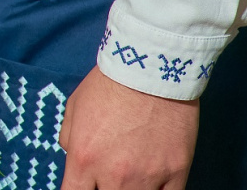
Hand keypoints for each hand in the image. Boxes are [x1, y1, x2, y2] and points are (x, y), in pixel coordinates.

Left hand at [60, 66, 196, 189]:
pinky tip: (154, 182)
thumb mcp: (74, 108)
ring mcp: (147, 176)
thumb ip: (70, 139)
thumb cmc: (108, 84)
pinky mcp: (176, 172)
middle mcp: (113, 174)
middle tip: (108, 175)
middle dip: (103, 188)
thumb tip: (73, 156)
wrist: (149, 69)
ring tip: (130, 175)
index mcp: (83, 158)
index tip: (83, 185)